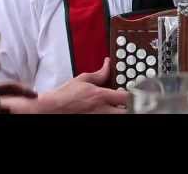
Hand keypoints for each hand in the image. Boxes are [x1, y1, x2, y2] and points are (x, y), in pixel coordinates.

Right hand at [0, 58, 127, 113]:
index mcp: (101, 96)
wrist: (49, 109)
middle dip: (133, 107)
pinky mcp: (94, 123)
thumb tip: (107, 64)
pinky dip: (112, 114)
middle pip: (128, 111)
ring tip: (121, 107)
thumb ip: (99, 74)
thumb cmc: (63, 96)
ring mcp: (99, 118)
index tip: (138, 94)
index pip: (128, 97)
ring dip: (122, 111)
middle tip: (134, 103)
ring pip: (119, 116)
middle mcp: (102, 110)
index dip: (135, 95)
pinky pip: (108, 120)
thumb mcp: (82, 80)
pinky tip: (110, 111)